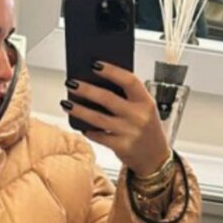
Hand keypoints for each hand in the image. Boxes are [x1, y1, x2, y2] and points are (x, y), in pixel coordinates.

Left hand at [62, 62, 170, 176]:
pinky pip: (99, 136)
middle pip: (108, 98)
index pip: (129, 81)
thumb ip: (128, 98)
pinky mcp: (122, 147)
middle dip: (86, 89)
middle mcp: (139, 116)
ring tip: (66, 103)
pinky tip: (82, 126)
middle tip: (71, 83)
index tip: (95, 64)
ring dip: (79, 110)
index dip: (112, 71)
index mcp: (146, 101)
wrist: (156, 158)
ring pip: (98, 118)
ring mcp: (130, 132)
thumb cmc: (147, 129)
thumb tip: (97, 83)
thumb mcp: (144, 110)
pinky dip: (89, 131)